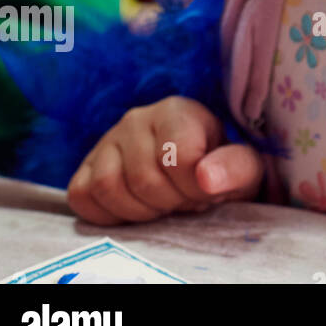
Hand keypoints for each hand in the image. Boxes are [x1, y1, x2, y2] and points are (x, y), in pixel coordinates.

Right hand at [67, 95, 263, 224]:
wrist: (194, 171)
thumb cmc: (219, 169)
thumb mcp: (243, 168)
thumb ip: (235, 169)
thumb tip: (206, 178)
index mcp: (177, 112)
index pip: (179, 158)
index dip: (195, 188)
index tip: (207, 193)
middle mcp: (136, 120)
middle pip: (144, 179)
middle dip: (170, 203)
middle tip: (185, 201)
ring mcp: (106, 142)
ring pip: (108, 188)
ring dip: (139, 211)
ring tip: (162, 204)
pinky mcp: (84, 167)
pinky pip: (81, 196)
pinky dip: (107, 214)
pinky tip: (134, 208)